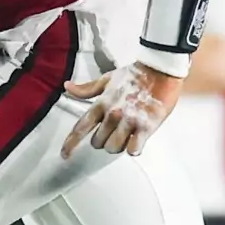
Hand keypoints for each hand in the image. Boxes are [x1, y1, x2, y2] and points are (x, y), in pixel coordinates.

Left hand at [62, 62, 182, 158]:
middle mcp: (113, 114)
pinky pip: (133, 148)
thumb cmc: (134, 74)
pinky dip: (133, 148)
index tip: (65, 155)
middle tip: (113, 132)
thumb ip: (87, 88)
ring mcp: (129, 121)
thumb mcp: (106, 79)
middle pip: (98, 143)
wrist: (159, 69)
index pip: (80, 128)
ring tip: (126, 136)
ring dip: (118, 146)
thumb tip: (67, 86)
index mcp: (101, 103)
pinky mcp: (147, 126)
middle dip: (103, 141)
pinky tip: (137, 141)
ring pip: (114, 148)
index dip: (70, 144)